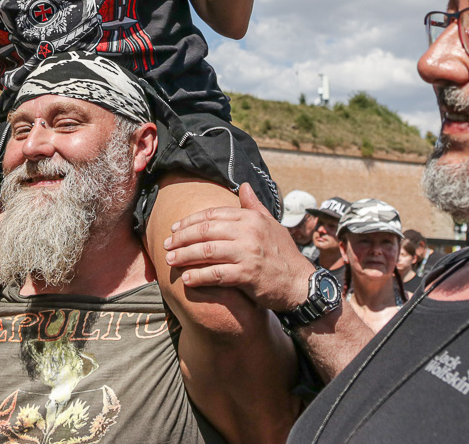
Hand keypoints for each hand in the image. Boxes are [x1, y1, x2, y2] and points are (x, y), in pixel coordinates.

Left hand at [163, 183, 316, 311]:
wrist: (301, 283)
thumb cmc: (284, 254)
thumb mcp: (271, 225)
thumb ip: (254, 206)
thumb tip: (243, 185)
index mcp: (251, 218)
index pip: (213, 215)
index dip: (190, 221)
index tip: (175, 228)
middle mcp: (248, 232)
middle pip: (205, 231)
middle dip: (182, 237)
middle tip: (167, 244)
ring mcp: (248, 253)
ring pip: (206, 251)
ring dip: (184, 256)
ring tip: (170, 260)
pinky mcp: (247, 275)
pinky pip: (216, 274)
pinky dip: (199, 277)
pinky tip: (187, 280)